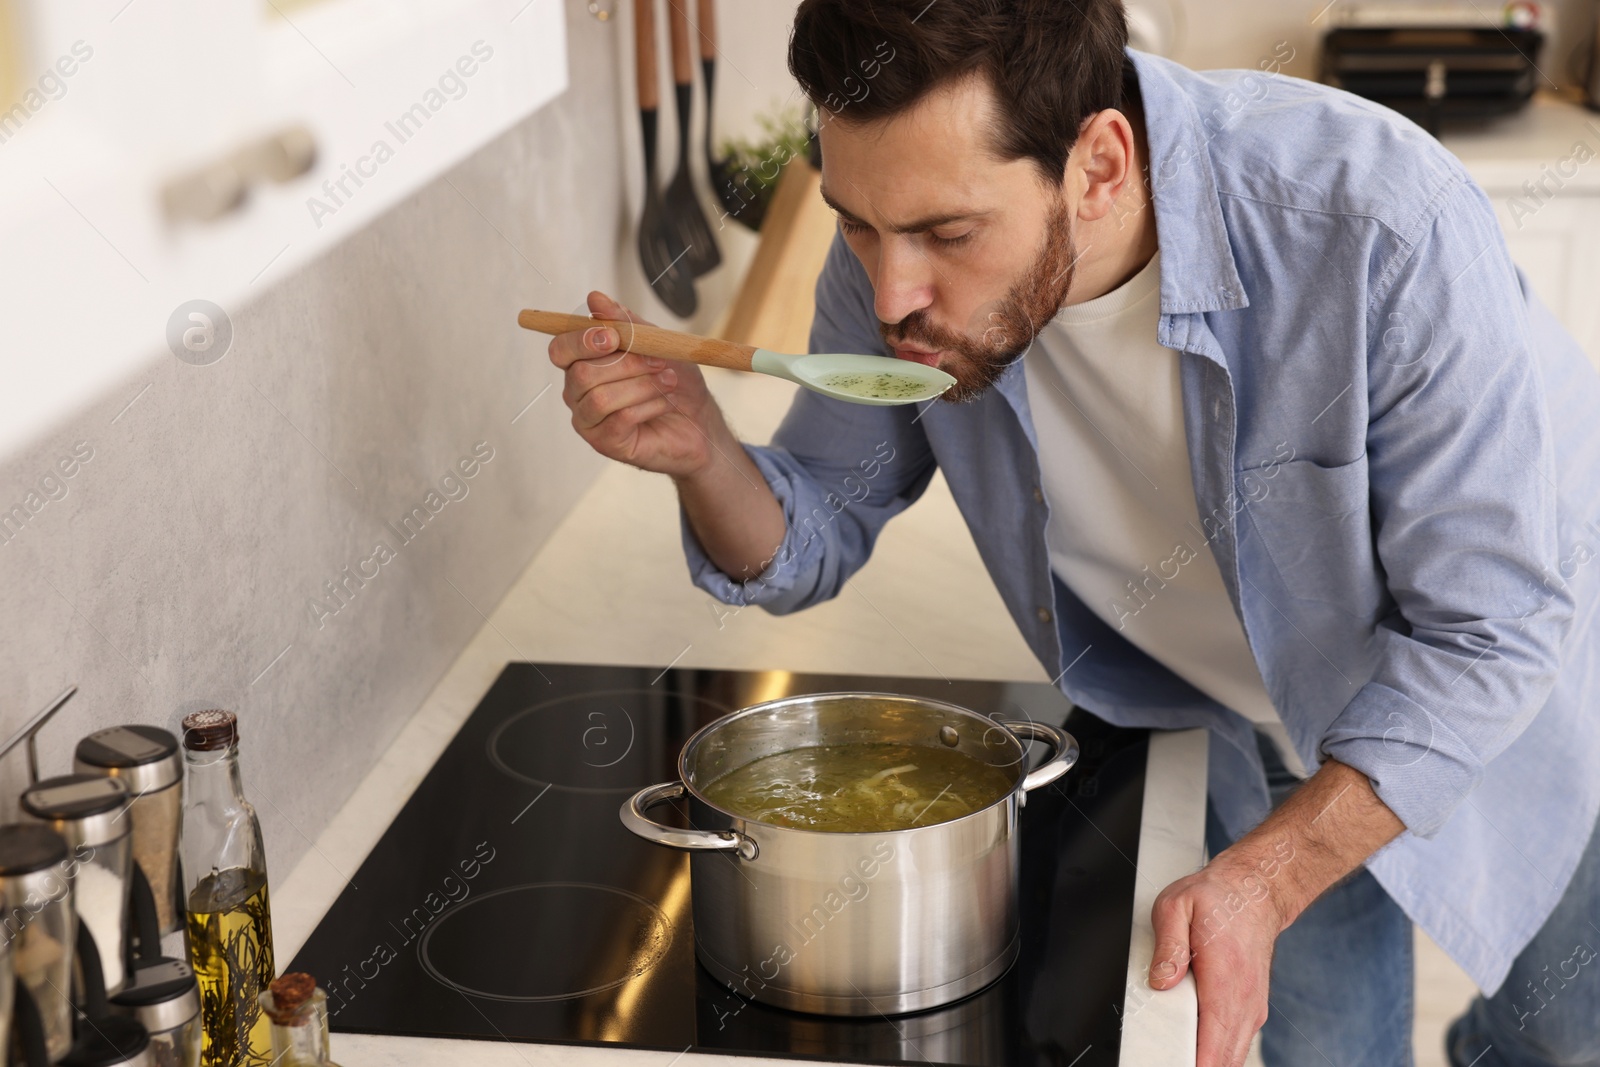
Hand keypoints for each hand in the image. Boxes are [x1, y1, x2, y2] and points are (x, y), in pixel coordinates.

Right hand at [549, 291, 726, 477]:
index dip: (581, 341)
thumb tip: (594, 298)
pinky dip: (648, 406)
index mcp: (582, 363)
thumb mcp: (655, 342)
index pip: (560, 350)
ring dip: (641, 386)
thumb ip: (625, 323)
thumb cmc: (673, 379)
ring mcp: (589, 421)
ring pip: (600, 399)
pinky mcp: (606, 444)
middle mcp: (578, 393)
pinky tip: (664, 403)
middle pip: (581, 374)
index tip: (614, 336)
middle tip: (660, 361)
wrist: (699, 420)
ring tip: (668, 382)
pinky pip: (619, 420)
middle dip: (626, 364)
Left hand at [1147, 844, 1294, 1066]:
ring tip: (1176, 1053)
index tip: (1174, 1062)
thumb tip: (1160, 981)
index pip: (1213, 1046)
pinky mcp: (1250, 1010)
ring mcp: (1251, 1009)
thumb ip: (1167, 946)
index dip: (1192, 1065)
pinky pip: (1234, 1045)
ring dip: (1208, 1061)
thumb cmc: (1216, 899)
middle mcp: (1244, 1001)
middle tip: (1166, 1057)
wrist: (1254, 892)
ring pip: (1232, 1057)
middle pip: (1223, 1061)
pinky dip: (1216, 1053)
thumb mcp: (1176, 906)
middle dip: (1193, 1064)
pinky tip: (1194, 1047)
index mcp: (1225, 980)